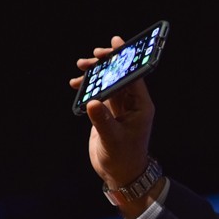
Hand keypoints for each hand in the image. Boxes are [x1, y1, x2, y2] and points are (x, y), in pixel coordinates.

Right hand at [70, 36, 157, 217]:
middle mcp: (132, 104)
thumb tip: (92, 102)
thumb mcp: (113, 140)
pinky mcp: (107, 113)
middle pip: (120, 75)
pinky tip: (76, 83)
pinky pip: (98, 93)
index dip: (126, 59)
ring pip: (108, 82)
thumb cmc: (124, 158)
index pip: (135, 76)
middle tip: (93, 56)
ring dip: (96, 73)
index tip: (117, 44)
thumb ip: (102, 121)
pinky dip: (88, 87)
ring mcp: (119, 108)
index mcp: (142, 106)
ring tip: (80, 66)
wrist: (120, 174)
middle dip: (108, 63)